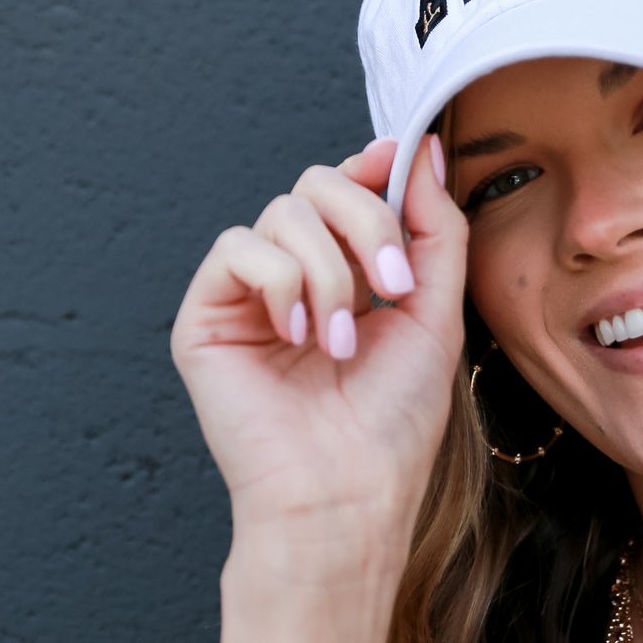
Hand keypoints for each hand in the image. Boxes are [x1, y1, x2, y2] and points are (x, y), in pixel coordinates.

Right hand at [169, 136, 467, 557]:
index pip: (350, 187)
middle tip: (392, 287)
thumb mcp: (436, 312)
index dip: (373, 168)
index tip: (396, 165)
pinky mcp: (206, 315)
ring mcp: (249, 294)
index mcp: (348, 273)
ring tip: (340, 341)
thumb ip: (435, 229)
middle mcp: (296, 276)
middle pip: (317, 184)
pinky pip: (237, 247)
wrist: (345, 492)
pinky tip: (295, 337)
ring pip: (282, 211)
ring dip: (329, 272)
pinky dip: (280, 282)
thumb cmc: (391, 423)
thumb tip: (422, 150)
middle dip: (366, 223)